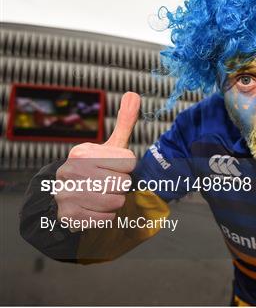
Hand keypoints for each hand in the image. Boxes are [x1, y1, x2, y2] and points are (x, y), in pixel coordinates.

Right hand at [55, 92, 140, 227]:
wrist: (64, 197)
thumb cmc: (95, 169)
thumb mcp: (108, 147)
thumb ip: (124, 122)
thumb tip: (134, 94)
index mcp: (82, 152)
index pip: (129, 161)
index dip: (126, 167)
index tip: (112, 168)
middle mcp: (71, 171)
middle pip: (124, 182)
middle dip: (121, 186)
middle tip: (107, 184)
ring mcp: (67, 194)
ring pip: (117, 201)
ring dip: (115, 202)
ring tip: (101, 196)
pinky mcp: (69, 216)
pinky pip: (106, 218)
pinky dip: (106, 217)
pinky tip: (95, 209)